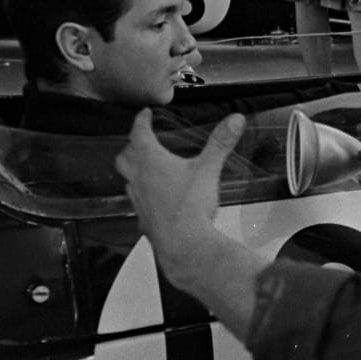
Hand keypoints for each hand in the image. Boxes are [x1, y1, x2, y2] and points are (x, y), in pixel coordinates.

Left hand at [115, 109, 245, 281]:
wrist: (184, 245)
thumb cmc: (191, 206)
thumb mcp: (209, 169)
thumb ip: (220, 143)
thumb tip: (235, 119)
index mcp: (151, 162)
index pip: (139, 134)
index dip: (141, 121)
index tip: (144, 114)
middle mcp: (139, 180)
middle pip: (125, 157)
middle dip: (131, 147)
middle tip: (140, 141)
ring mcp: (139, 201)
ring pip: (128, 181)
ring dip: (134, 172)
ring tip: (145, 169)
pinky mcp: (144, 219)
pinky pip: (138, 203)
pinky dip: (143, 196)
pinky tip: (154, 200)